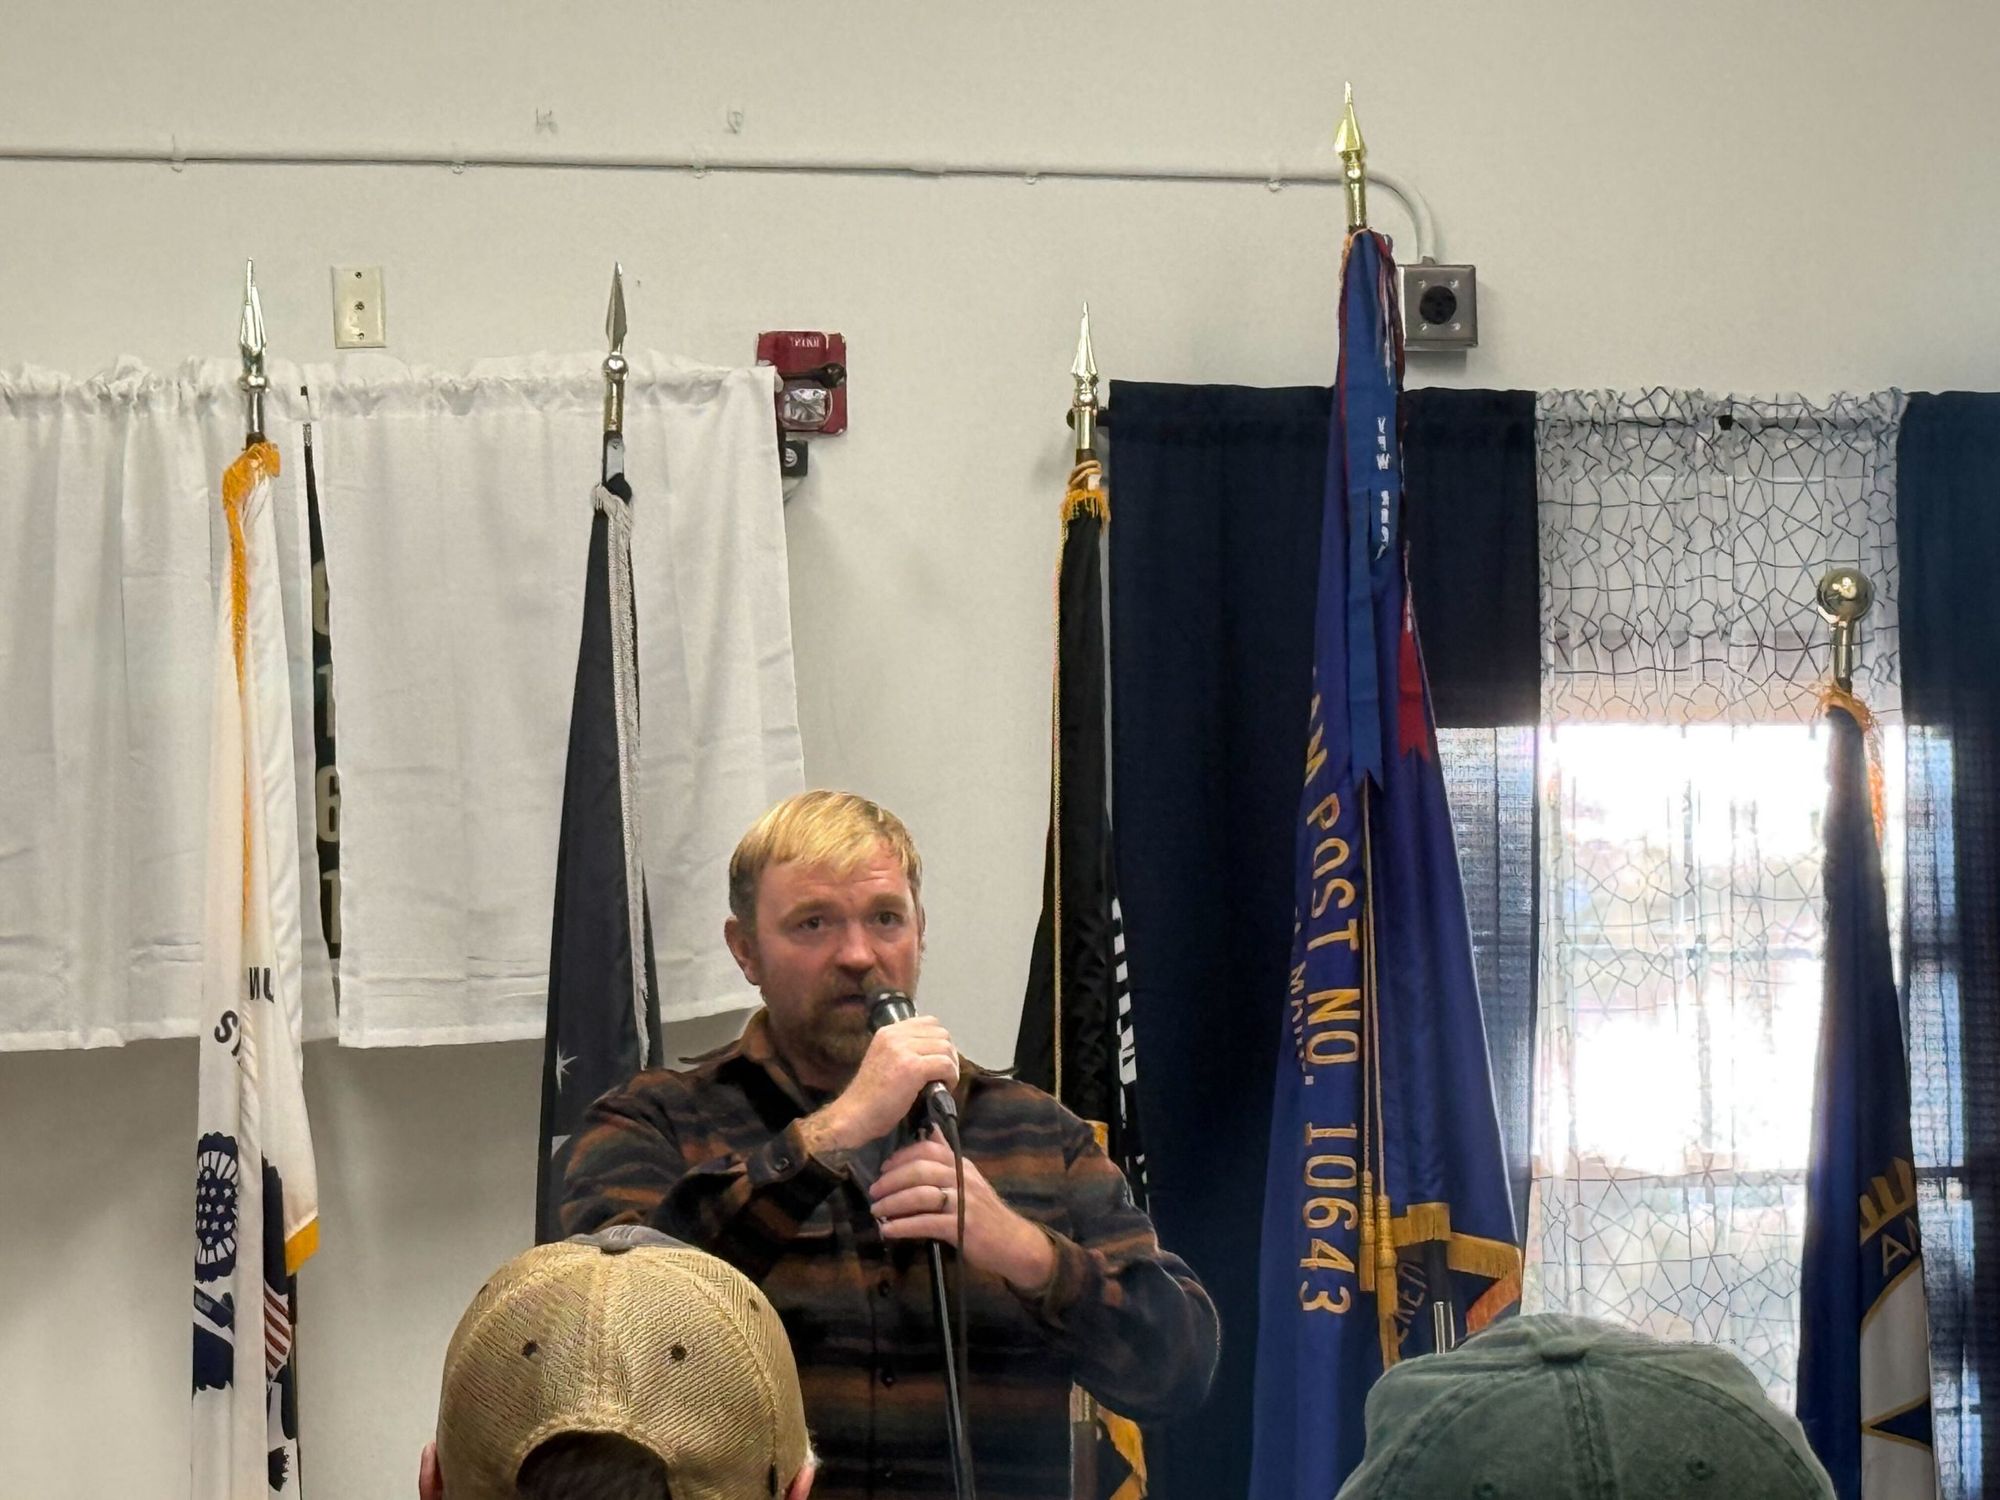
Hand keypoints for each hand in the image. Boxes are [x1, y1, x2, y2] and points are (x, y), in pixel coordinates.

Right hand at [809, 1017, 957, 1151]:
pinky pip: (946, 1065)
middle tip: (943, 1075)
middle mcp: (895, 1034)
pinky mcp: (912, 1067)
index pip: (929, 1023)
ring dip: (951, 1067)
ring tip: (942, 1083)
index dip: (938, 1042)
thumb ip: (904, 1050)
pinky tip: (943, 1089)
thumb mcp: (885, 1060)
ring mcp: (903, 1049)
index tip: (936, 1061)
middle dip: (948, 1054)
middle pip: (941, 1034)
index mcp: (888, 1031)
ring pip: (946, 1048)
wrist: (855, 1116)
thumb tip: (936, 1053)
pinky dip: (951, 1078)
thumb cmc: (871, 1096)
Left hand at [869, 1137, 1057, 1291]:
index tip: (883, 1168)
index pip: (929, 1149)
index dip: (902, 1156)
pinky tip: (888, 1230)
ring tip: (876, 1212)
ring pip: (920, 1195)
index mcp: (962, 1165)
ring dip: (892, 1203)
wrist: (1014, 1243)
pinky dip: (903, 1226)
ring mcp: (963, 1202)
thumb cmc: (986, 1212)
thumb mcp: (969, 1179)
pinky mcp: (962, 1227)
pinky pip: (926, 1223)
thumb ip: (947, 1157)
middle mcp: (963, 1179)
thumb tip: (930, 1130)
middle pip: (920, 1170)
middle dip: (891, 1180)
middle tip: (874, 1192)